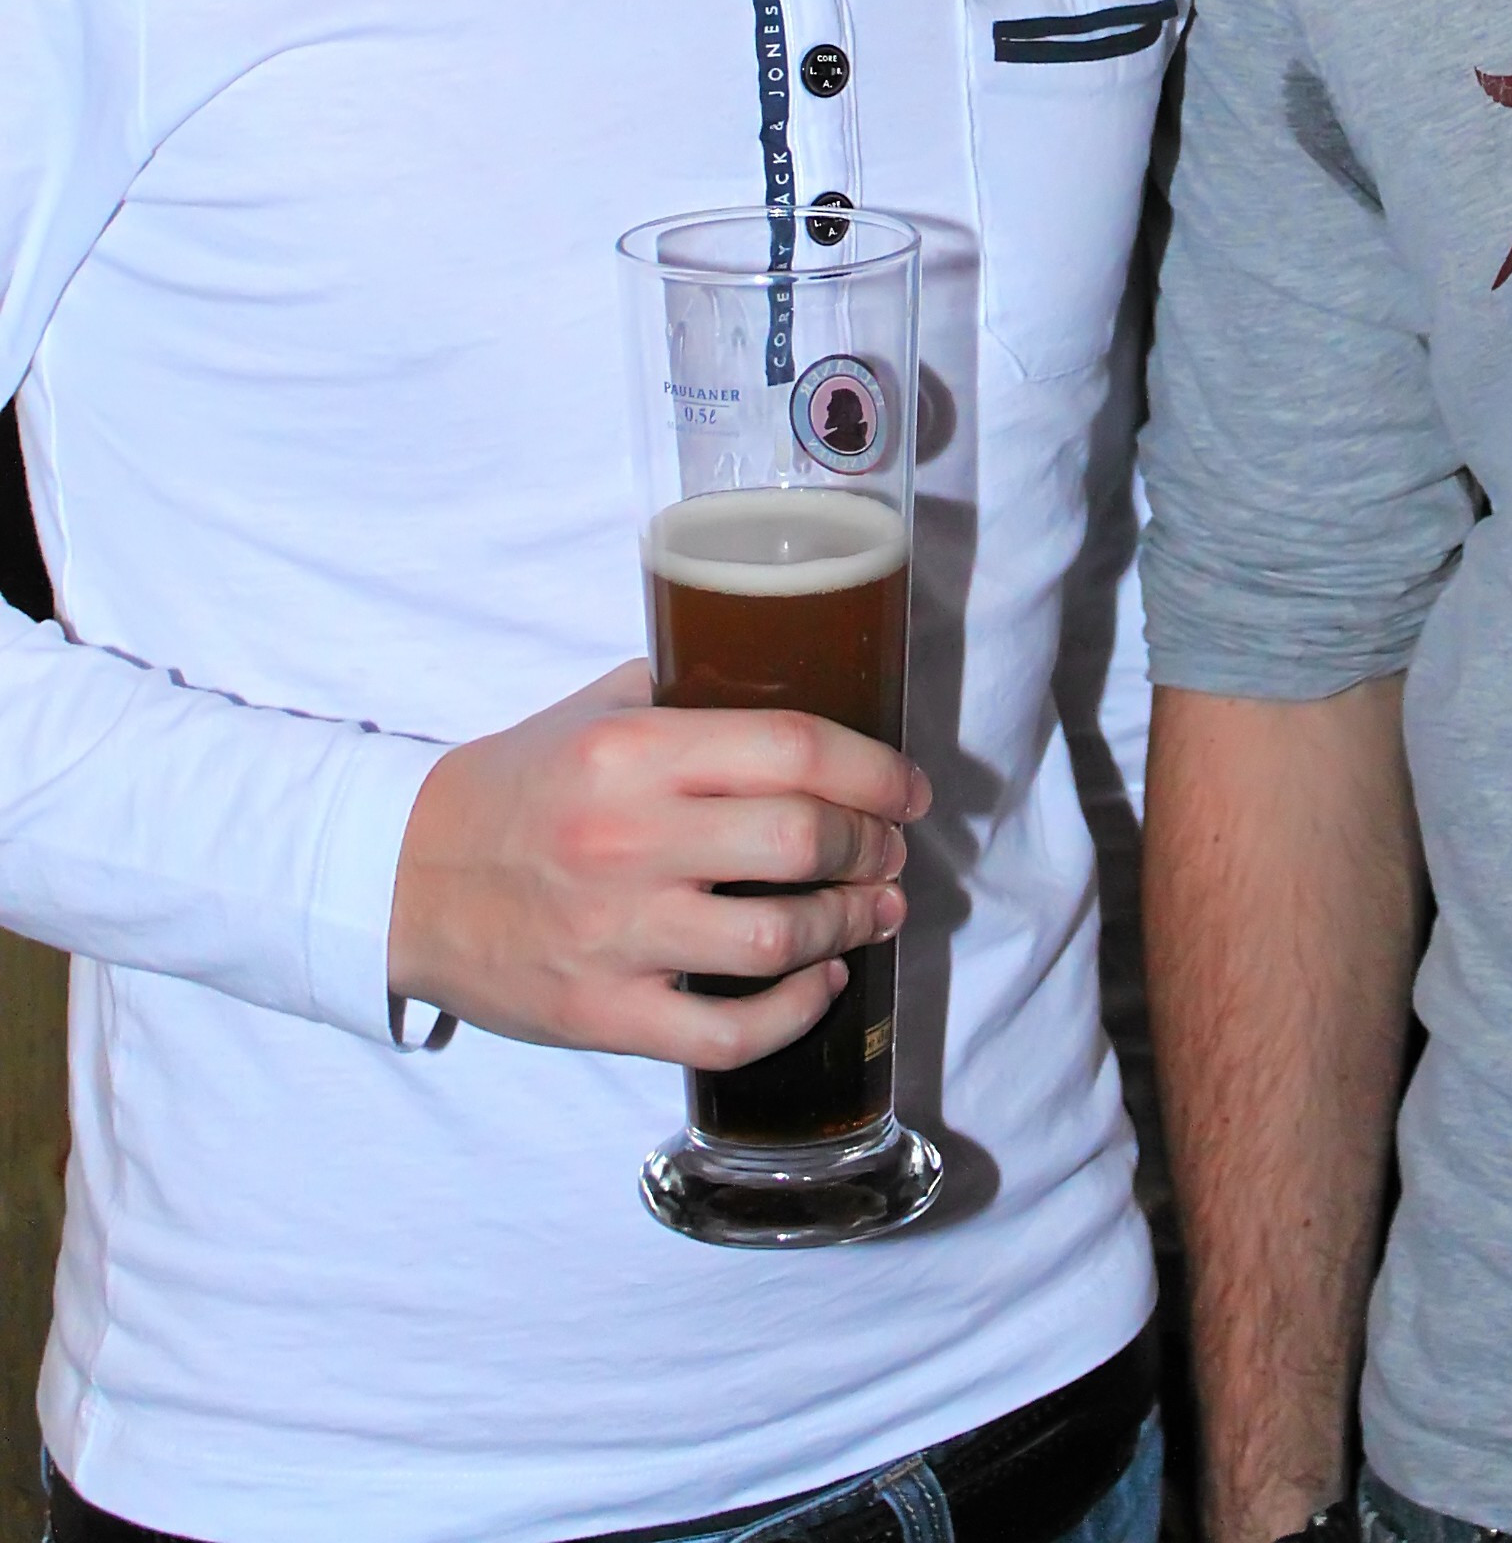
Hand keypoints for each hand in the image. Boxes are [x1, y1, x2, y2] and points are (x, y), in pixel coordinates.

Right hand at [387, 661, 928, 1058]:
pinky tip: (820, 981)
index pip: (792, 748)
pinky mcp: (605, 1014)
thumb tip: (785, 681)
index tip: (907, 787)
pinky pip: (729, 1029)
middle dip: (870, 844)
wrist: (403, 879)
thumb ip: (682, 693)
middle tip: (888, 847)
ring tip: (871, 909)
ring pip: (780, 937)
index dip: (874, 768)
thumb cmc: (514, 788)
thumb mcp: (590, 711)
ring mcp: (618, 935)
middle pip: (802, 839)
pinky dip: (796, 1010)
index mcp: (632, 752)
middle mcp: (630, 840)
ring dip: (848, 923)